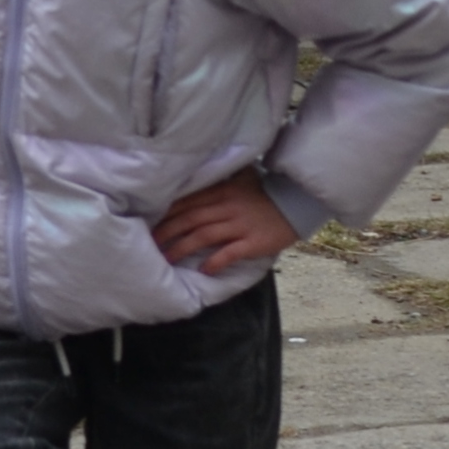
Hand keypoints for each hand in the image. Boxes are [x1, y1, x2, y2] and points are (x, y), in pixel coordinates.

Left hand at [151, 169, 301, 277]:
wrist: (297, 202)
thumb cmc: (267, 191)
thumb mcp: (242, 178)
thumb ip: (220, 180)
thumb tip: (196, 180)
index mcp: (223, 191)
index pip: (188, 202)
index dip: (167, 214)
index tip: (150, 224)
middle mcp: (227, 207)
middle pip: (190, 220)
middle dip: (167, 233)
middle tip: (151, 245)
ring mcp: (240, 225)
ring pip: (204, 236)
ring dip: (182, 248)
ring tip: (167, 260)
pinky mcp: (253, 242)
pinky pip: (230, 253)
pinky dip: (214, 261)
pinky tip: (203, 270)